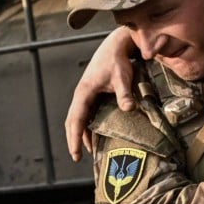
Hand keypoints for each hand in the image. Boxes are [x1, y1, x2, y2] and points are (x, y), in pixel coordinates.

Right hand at [65, 27, 136, 161]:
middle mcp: (82, 95)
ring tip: (88, 150)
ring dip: (82, 133)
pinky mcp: (93, 93)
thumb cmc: (119, 60)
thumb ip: (125, 93)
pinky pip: (87, 113)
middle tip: (78, 157)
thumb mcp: (122, 77)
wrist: (116, 45)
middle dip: (74, 139)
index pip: (75, 120)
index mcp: (84, 93)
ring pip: (79, 117)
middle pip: (73, 121)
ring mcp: (86, 94)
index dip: (74, 138)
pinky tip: (97, 134)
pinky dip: (89, 124)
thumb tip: (130, 109)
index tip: (75, 154)